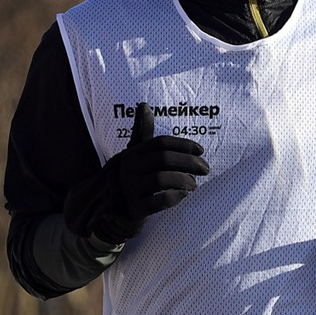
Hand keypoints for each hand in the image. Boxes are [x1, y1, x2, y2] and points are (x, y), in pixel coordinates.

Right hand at [62, 102, 209, 244]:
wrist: (109, 210)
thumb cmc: (129, 177)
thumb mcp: (134, 154)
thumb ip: (142, 132)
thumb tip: (143, 104)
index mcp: (132, 152)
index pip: (161, 143)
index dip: (183, 144)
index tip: (201, 150)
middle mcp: (129, 167)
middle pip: (163, 159)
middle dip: (189, 163)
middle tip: (206, 169)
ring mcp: (130, 188)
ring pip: (161, 179)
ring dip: (183, 181)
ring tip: (194, 185)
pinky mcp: (133, 209)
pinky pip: (157, 201)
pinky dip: (173, 197)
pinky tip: (183, 196)